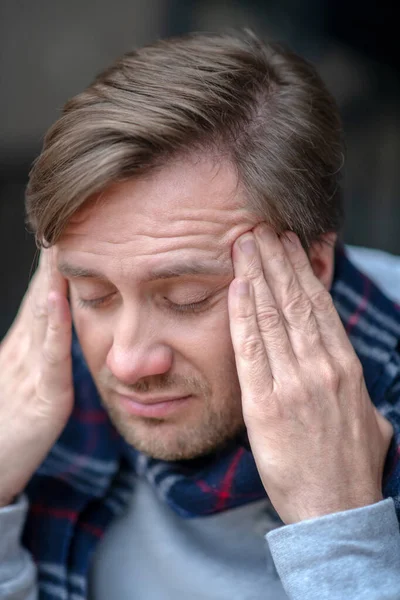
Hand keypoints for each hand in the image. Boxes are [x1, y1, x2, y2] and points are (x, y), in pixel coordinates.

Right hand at [0, 249, 72, 506]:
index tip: (67, 230)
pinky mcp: (44, 398)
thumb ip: (40, 350)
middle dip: (53, 260)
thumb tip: (52, 318)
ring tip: (60, 243)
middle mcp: (25, 352)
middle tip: (66, 219)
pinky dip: (54, 327)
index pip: (41, 298)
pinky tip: (55, 299)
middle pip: (41, 297)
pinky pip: (50, 357)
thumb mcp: (23, 381)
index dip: (52, 265)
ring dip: (52, 279)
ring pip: (44, 317)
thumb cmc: (7, 429)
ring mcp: (31, 372)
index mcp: (24, 348)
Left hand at [228, 225, 392, 523]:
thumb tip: (346, 373)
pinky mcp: (265, 404)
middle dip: (276, 261)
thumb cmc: (350, 466)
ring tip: (246, 244)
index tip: (290, 245)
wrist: (334, 511)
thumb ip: (355, 390)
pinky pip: (251, 350)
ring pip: (272, 317)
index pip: (319, 307)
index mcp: (345, 368)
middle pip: (294, 302)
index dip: (302, 271)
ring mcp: (293, 384)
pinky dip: (243, 315)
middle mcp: (321, 368)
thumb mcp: (369, 418)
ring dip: (257, 276)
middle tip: (261, 228)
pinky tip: (236, 288)